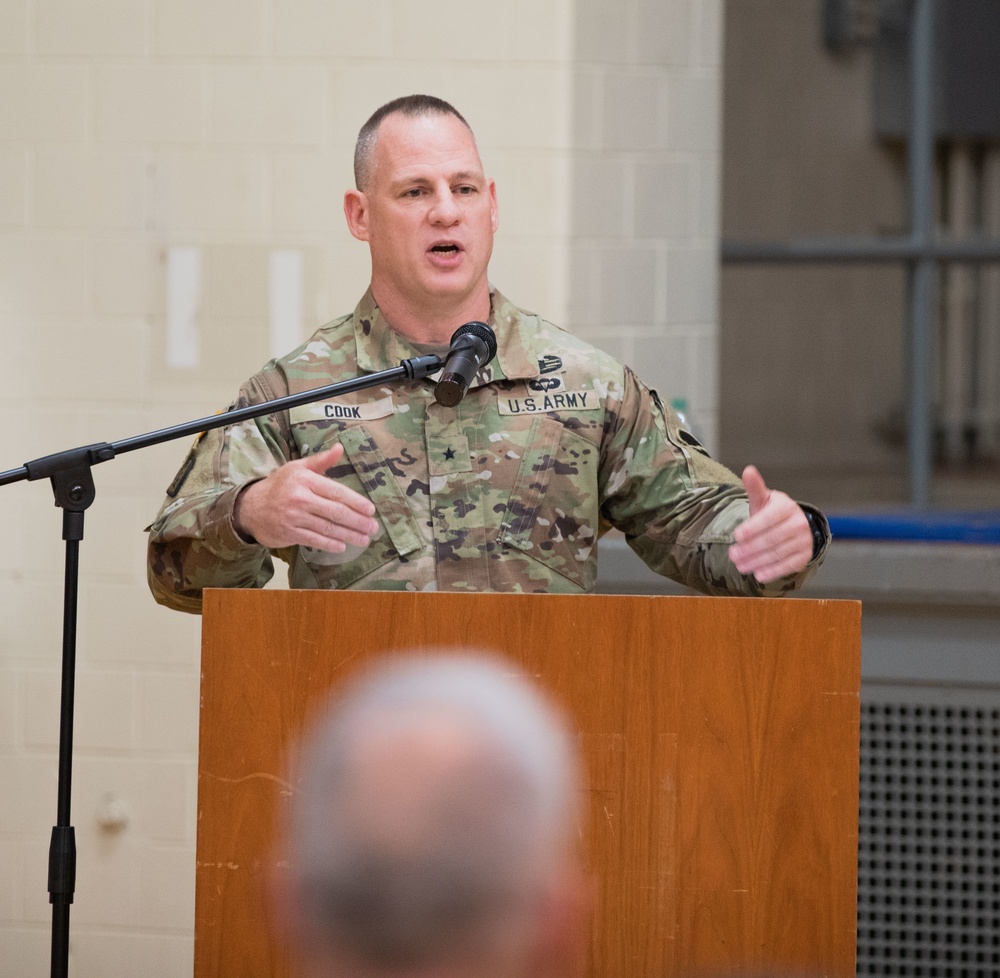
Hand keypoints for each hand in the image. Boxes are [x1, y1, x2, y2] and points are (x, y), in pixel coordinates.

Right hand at [234, 444, 378, 552]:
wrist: (250, 507)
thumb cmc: (280, 485)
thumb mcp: (298, 468)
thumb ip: (321, 461)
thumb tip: (340, 448)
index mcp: (305, 480)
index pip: (336, 492)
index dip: (356, 502)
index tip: (371, 510)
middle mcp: (300, 498)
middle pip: (335, 511)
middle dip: (357, 521)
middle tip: (373, 527)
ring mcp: (294, 517)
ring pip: (327, 527)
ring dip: (349, 534)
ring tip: (365, 539)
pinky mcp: (289, 533)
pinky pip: (314, 539)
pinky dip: (330, 543)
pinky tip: (343, 545)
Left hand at [728, 465, 812, 583]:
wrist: (790, 525)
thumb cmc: (771, 512)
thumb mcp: (762, 499)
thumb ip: (754, 488)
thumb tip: (748, 470)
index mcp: (787, 507)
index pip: (769, 518)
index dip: (752, 527)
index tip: (736, 536)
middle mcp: (799, 523)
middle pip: (772, 539)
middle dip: (750, 548)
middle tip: (732, 555)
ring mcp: (804, 541)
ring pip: (778, 554)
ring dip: (757, 562)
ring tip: (739, 566)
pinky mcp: (805, 556)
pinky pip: (788, 566)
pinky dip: (772, 572)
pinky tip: (757, 575)